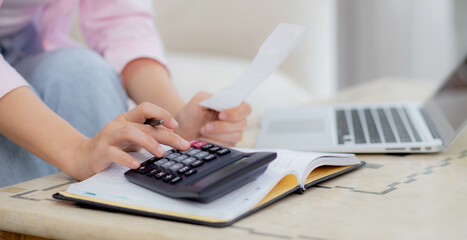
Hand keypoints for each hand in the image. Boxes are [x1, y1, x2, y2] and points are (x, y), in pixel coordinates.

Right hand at [71, 102, 189, 179]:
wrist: (81, 157)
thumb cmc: (112, 147)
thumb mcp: (133, 139)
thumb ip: (150, 135)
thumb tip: (175, 137)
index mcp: (128, 119)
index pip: (146, 109)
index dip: (162, 114)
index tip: (176, 126)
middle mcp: (119, 124)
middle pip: (145, 125)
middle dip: (167, 135)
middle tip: (183, 145)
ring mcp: (109, 136)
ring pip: (130, 132)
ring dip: (148, 142)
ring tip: (161, 154)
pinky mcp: (101, 151)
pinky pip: (114, 153)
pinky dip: (126, 158)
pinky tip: (136, 165)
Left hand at [175, 92, 251, 146]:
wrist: (184, 128)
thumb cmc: (192, 112)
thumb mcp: (199, 100)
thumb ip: (212, 98)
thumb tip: (224, 101)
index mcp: (232, 106)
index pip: (245, 108)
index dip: (236, 112)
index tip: (221, 115)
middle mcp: (236, 119)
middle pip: (242, 124)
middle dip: (223, 126)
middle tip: (207, 126)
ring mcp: (233, 133)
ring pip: (236, 136)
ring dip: (218, 134)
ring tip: (203, 130)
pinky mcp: (228, 144)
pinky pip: (228, 145)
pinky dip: (214, 141)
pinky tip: (205, 138)